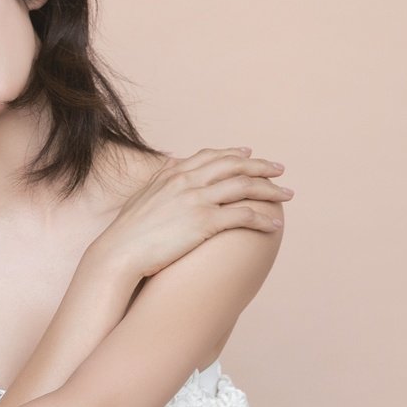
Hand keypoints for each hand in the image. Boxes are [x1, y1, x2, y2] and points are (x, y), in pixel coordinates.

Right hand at [93, 146, 291, 278]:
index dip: (234, 153)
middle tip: (280, 170)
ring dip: (270, 190)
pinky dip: (263, 218)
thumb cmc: (127, 232)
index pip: (211, 156)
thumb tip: (170, 167)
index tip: (250, 154)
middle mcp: (187, 181)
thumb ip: (160, 179)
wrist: (119, 252)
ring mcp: (197, 200)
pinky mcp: (204, 222)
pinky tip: (275, 224)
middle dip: (261, 166)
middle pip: (235, 166)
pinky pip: (243, 215)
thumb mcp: (142, 196)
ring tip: (287, 195)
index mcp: (173, 173)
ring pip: (244, 186)